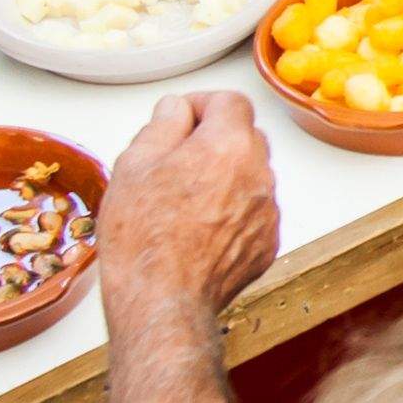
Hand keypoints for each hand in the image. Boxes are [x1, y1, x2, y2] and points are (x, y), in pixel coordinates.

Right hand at [97, 90, 282, 321]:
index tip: (181, 118)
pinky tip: (197, 229)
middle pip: (244, 137)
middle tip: (176, 159)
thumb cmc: (143, 238)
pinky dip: (232, 212)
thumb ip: (163, 124)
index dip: (202, 104)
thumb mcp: (135, 164)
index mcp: (228, 145)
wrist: (162, 301)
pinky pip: (252, 212)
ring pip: (249, 176)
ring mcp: (267, 212)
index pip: (230, 101)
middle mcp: (259, 175)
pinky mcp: (266, 244)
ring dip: (224, 177)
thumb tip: (177, 109)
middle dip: (214, 139)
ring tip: (182, 200)